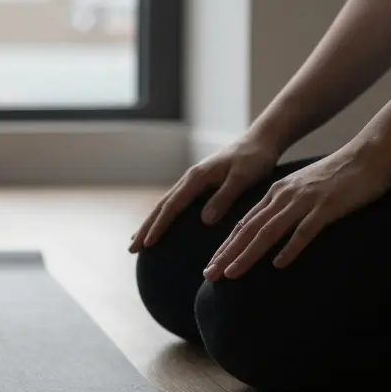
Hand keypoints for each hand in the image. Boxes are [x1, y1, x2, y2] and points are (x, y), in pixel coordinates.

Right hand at [130, 132, 281, 251]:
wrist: (259, 141)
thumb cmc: (254, 159)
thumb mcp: (243, 178)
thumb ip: (224, 197)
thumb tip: (204, 220)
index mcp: (197, 177)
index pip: (172, 206)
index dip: (159, 226)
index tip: (147, 244)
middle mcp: (190, 179)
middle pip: (161, 206)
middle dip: (145, 228)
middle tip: (131, 249)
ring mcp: (192, 181)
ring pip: (165, 205)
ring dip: (150, 223)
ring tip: (136, 241)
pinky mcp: (199, 184)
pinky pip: (175, 203)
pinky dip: (163, 216)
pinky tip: (159, 225)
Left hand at [204, 147, 390, 279]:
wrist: (368, 155)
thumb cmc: (336, 177)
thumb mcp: (301, 189)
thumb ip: (284, 207)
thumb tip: (268, 231)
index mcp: (276, 193)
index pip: (243, 224)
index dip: (226, 246)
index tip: (211, 266)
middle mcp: (284, 197)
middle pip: (248, 229)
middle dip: (226, 254)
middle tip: (210, 275)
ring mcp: (304, 201)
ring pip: (268, 231)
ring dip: (247, 254)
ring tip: (231, 273)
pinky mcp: (327, 206)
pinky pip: (305, 230)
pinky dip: (290, 247)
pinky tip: (278, 264)